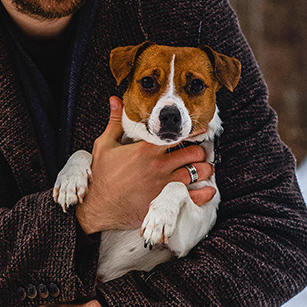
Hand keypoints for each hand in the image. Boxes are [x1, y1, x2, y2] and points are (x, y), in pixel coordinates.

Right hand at [75, 97, 215, 233]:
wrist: (98, 206)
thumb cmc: (100, 176)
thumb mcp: (104, 145)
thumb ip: (115, 122)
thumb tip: (115, 100)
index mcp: (146, 149)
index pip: (177, 135)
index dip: (191, 130)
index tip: (199, 128)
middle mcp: (158, 165)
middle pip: (192, 153)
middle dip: (200, 150)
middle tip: (201, 151)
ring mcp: (163, 184)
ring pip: (196, 172)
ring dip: (204, 169)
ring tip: (206, 167)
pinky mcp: (164, 201)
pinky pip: (192, 197)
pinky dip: (204, 193)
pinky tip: (209, 190)